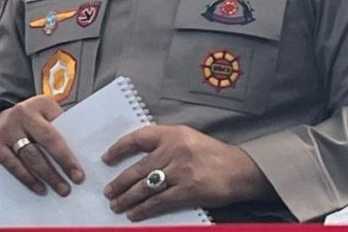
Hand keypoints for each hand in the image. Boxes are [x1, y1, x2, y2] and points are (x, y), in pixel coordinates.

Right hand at [0, 95, 84, 195]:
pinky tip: (39, 188)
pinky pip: (13, 166)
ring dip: (46, 177)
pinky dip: (28, 179)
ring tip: (60, 188)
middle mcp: (22, 116)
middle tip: (72, 183)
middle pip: (44, 145)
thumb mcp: (46, 111)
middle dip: (60, 167)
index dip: (67, 156)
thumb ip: (60, 125)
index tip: (78, 172)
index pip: (56, 133)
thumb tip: (80, 151)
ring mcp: (7, 131)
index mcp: (40, 105)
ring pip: (29, 158)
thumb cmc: (29, 116)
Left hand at [102, 124, 271, 221]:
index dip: (120, 148)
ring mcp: (180, 171)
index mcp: (175, 134)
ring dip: (126, 198)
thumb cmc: (215, 155)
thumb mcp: (191, 140)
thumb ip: (168, 144)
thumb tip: (141, 159)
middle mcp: (175, 150)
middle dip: (119, 183)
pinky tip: (134, 214)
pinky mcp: (186, 190)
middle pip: (138, 168)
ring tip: (117, 205)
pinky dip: (142, 209)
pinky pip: (157, 202)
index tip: (107, 158)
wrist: (240, 170)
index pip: (139, 137)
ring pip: (143, 187)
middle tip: (109, 192)